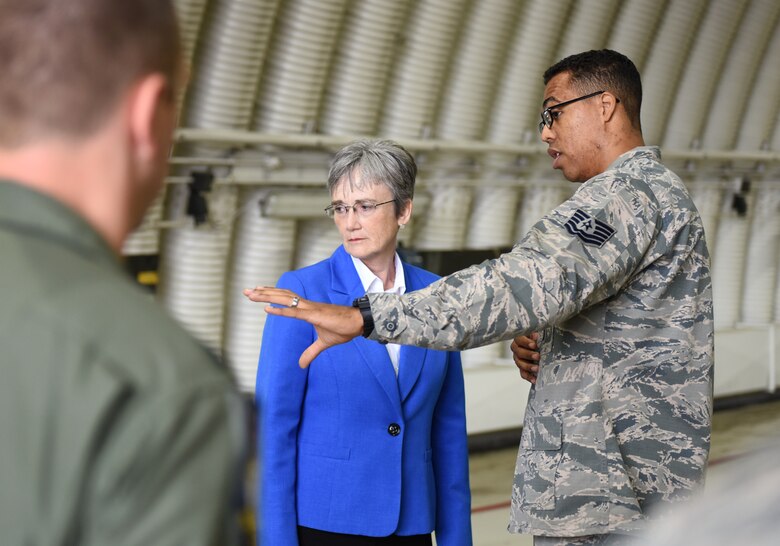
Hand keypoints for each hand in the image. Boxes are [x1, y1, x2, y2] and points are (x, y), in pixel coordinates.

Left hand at [243, 287, 363, 367]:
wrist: (358, 323)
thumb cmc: (343, 329)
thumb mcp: (323, 343)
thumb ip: (311, 352)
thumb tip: (301, 365)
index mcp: (307, 309)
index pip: (286, 299)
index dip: (272, 295)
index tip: (257, 293)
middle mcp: (306, 305)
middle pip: (281, 295)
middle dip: (263, 293)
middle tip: (246, 291)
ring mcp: (310, 308)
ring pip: (285, 299)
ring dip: (267, 296)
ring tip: (252, 294)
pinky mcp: (315, 315)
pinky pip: (295, 312)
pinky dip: (281, 309)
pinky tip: (268, 308)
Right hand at [511, 332, 539, 383]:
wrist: (542, 348)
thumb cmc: (540, 339)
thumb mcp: (539, 334)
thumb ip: (537, 334)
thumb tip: (536, 335)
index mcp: (519, 339)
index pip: (519, 340)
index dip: (526, 342)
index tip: (534, 344)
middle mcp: (517, 349)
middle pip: (519, 352)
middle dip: (528, 355)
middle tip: (538, 356)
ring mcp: (518, 359)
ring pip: (520, 363)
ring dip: (528, 366)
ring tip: (537, 368)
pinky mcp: (522, 368)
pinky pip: (523, 373)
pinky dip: (529, 377)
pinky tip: (534, 379)